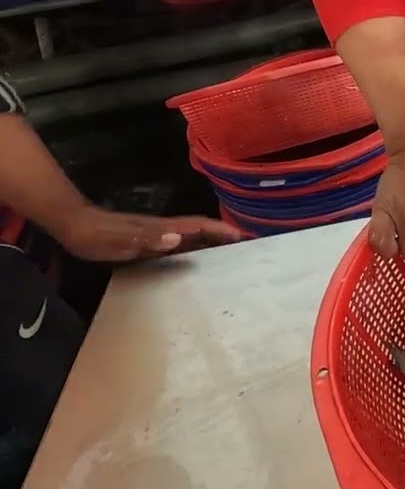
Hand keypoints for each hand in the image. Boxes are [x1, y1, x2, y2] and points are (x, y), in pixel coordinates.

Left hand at [52, 205, 242, 261]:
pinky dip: (194, 251)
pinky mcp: (147, 243)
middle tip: (247, 248)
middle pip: (200, 231)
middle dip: (224, 236)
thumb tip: (178, 238)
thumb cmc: (96, 234)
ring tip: (231, 257)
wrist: (74, 226)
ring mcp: (156, 236)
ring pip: (191, 239)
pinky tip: (196, 262)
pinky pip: (178, 247)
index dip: (221, 230)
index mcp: (161, 228)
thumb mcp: (119, 238)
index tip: (243, 236)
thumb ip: (147, 237)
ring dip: (212, 244)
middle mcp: (163, 230)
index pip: (198, 226)